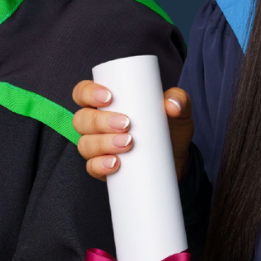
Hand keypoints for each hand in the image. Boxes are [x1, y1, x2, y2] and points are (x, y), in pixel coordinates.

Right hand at [73, 81, 192, 180]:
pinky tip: (115, 163)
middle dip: (100, 121)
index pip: (83, 93)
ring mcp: (97, 147)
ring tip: (127, 143)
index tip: (108, 97)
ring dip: (102, 143)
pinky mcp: (102, 168)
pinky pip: (91, 167)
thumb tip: (172, 105)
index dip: (88, 92)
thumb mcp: (177, 109)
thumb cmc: (169, 127)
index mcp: (104, 103)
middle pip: (82, 119)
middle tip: (126, 124)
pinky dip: (100, 165)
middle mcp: (95, 124)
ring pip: (84, 144)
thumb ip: (178, 99)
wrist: (175, 160)